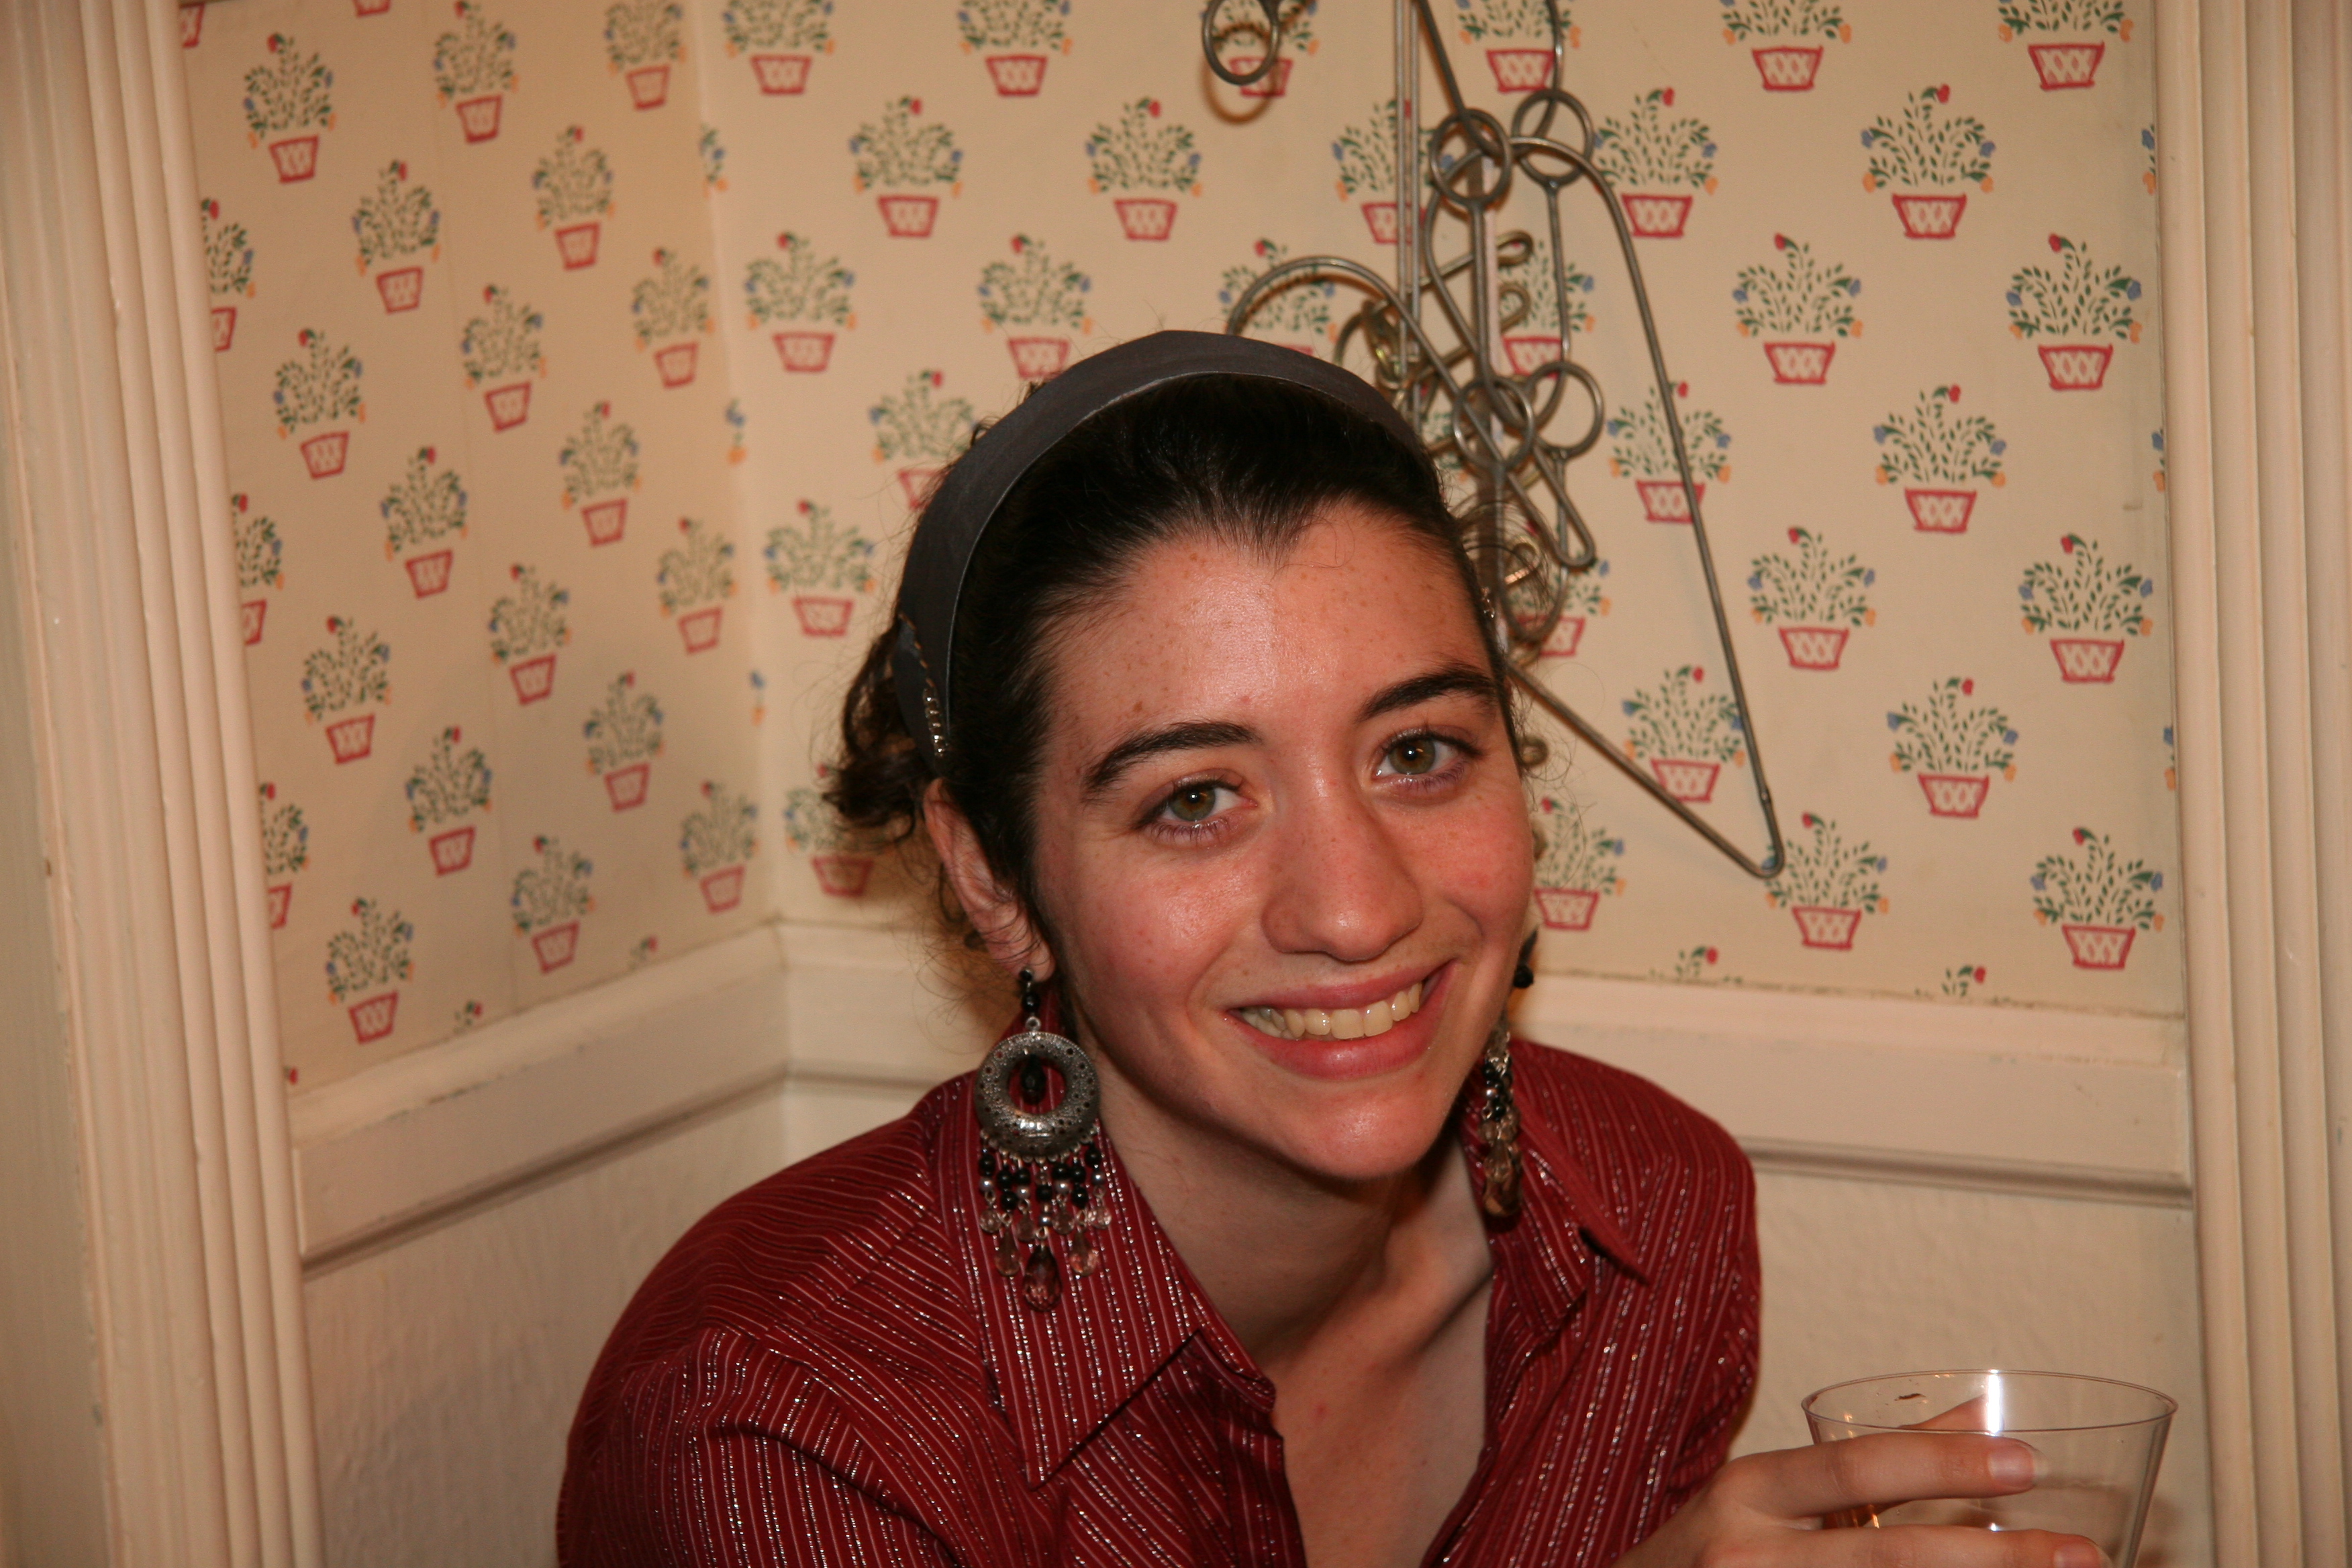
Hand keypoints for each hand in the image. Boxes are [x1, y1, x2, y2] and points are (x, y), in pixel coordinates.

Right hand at [1612, 1433, 2101, 1566]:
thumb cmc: (1707, 1556)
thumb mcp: (1769, 1495)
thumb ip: (1869, 1462)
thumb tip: (1980, 1414)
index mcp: (1746, 1493)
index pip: (1856, 1469)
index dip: (1944, 1464)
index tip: (2027, 1462)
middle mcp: (1746, 1554)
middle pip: (1887, 1557)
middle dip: (1992, 1557)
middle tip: (2080, 1555)